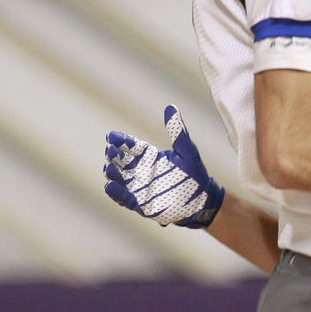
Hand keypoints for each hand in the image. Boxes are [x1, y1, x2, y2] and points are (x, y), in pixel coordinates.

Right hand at [103, 106, 223, 227]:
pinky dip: (116, 194)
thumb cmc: (195, 175)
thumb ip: (178, 132)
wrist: (202, 201)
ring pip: (120, 179)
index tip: (111, 136)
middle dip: (114, 156)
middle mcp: (141, 171)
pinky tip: (109, 186)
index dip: (120, 141)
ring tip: (109, 169)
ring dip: (112, 174)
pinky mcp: (140, 205)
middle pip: (121, 161)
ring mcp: (139, 188)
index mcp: (150, 157)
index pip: (131, 146)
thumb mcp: (187, 152)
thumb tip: (171, 107)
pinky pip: (125, 199)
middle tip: (111, 151)